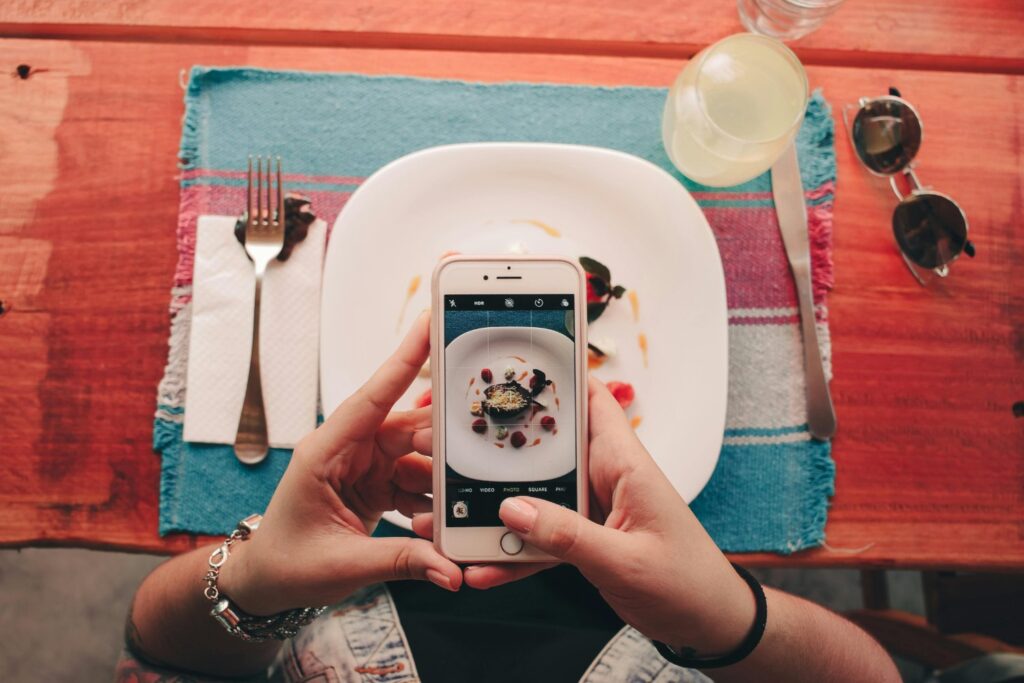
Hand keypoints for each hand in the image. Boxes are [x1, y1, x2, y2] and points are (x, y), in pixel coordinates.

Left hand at [219, 313, 460, 614]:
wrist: (267, 583)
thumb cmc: (286, 564)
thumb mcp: (343, 565)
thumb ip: (402, 562)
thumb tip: (450, 569)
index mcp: (325, 451)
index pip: (371, 398)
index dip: (403, 360)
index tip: (430, 325)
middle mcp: (347, 450)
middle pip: (407, 428)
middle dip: (443, 440)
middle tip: (477, 452)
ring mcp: (364, 466)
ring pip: (418, 456)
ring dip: (440, 481)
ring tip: (457, 506)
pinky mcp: (376, 484)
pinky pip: (416, 481)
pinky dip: (432, 501)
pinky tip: (441, 522)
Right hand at [457, 379, 754, 654]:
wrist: (707, 623)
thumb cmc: (688, 583)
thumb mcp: (625, 562)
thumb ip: (569, 537)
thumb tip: (514, 510)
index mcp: (624, 465)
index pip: (591, 401)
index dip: (556, 376)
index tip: (510, 365)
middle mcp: (605, 478)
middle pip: (547, 448)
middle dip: (502, 448)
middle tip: (454, 449)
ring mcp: (591, 508)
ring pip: (535, 495)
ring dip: (498, 510)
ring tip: (456, 523)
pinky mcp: (584, 537)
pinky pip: (540, 537)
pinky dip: (514, 552)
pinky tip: (485, 567)